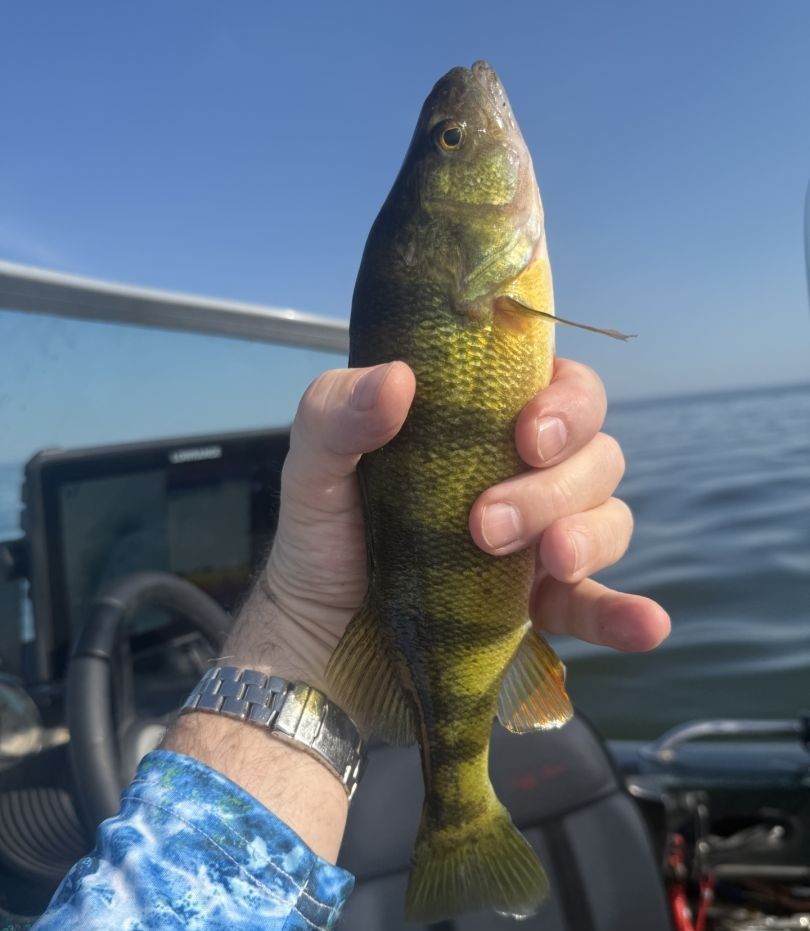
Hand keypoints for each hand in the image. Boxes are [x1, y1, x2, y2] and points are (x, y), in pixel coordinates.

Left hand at [227, 359, 669, 683]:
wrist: (318, 643)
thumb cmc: (321, 542)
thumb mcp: (312, 469)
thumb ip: (335, 413)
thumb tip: (398, 379)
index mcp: (479, 429)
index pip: (559, 389)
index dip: (567, 402)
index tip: (528, 433)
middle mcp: (521, 477)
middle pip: (594, 454)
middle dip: (557, 485)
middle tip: (487, 523)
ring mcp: (536, 544)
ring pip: (608, 518)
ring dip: (589, 535)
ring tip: (545, 562)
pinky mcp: (540, 609)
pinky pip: (600, 605)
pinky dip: (627, 613)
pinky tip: (647, 624)